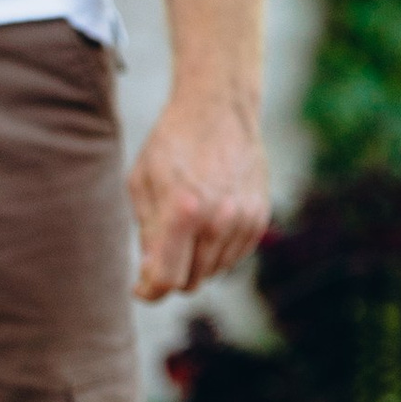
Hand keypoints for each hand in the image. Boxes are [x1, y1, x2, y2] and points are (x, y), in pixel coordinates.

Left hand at [128, 93, 267, 302]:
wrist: (219, 109)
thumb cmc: (171, 143)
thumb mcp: (142, 183)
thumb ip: (147, 233)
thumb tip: (151, 275)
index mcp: (183, 211)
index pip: (167, 279)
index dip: (149, 291)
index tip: (140, 288)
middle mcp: (219, 220)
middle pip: (191, 281)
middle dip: (170, 275)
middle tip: (158, 255)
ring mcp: (244, 220)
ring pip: (213, 272)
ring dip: (194, 262)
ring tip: (183, 230)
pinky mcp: (260, 217)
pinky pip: (234, 256)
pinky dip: (216, 251)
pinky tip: (205, 224)